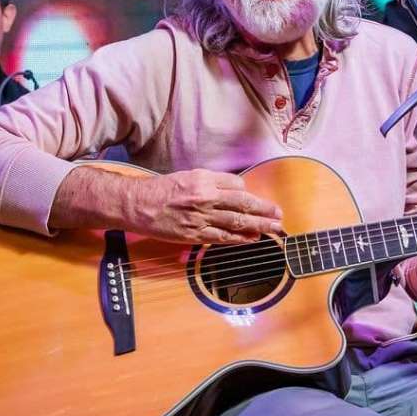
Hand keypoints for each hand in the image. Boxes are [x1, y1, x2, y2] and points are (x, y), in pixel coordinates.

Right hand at [125, 169, 282, 244]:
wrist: (137, 204)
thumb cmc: (161, 190)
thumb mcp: (188, 176)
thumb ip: (212, 182)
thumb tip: (235, 190)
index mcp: (203, 179)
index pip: (236, 184)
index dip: (248, 192)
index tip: (256, 199)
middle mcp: (205, 197)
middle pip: (242, 203)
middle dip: (264, 209)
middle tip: (278, 214)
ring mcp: (200, 217)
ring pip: (236, 221)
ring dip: (259, 225)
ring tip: (274, 228)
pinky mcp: (194, 234)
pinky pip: (222, 237)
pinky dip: (240, 239)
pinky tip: (253, 239)